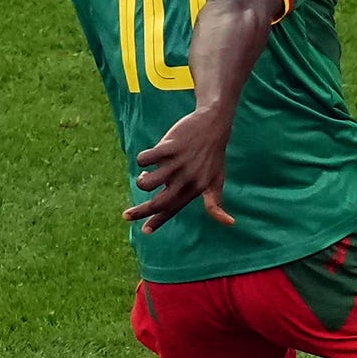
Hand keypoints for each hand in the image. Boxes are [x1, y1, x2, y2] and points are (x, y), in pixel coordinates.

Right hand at [126, 111, 237, 232]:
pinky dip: (142, 159)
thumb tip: (231, 224)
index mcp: (195, 189)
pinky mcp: (169, 146)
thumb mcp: (217, 181)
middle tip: (126, 216)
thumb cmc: (213, 156)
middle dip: (140, 212)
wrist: (214, 126)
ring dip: (141, 181)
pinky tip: (148, 156)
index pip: (174, 209)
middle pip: (157, 202)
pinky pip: (144, 159)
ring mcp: (177, 163)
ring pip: (146, 182)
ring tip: (145, 174)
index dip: (158, 221)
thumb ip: (215, 203)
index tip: (144, 231)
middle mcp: (186, 179)